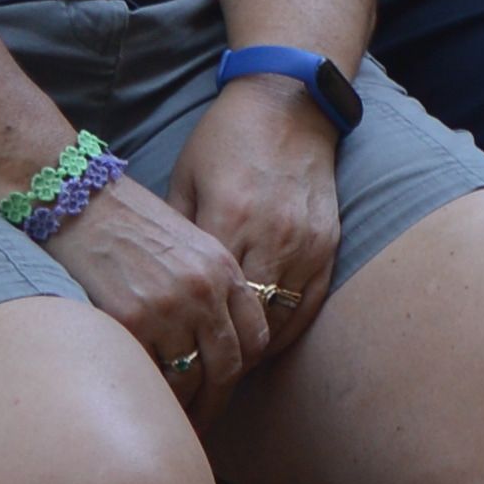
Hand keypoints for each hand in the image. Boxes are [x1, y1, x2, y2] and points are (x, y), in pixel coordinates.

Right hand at [44, 164, 270, 413]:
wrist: (77, 200)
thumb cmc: (125, 224)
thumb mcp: (187, 243)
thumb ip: (209, 286)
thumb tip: (214, 341)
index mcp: (223, 269)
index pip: (254, 338)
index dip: (242, 370)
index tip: (226, 387)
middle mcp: (203, 290)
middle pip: (226, 368)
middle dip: (215, 401)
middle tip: (202, 422)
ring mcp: (168, 308)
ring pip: (188, 380)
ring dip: (183, 407)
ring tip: (172, 421)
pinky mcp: (130, 321)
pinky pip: (150, 376)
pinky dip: (149, 394)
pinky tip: (143, 401)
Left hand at [164, 77, 344, 376]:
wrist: (289, 104)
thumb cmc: (225, 139)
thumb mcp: (185, 178)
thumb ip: (176, 231)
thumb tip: (156, 284)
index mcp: (228, 217)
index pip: (208, 298)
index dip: (190, 332)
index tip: (173, 356)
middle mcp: (271, 234)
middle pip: (246, 318)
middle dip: (222, 354)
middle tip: (199, 379)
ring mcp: (304, 241)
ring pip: (281, 319)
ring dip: (255, 350)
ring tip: (228, 370)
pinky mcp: (328, 243)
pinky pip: (310, 305)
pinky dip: (288, 331)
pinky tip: (265, 345)